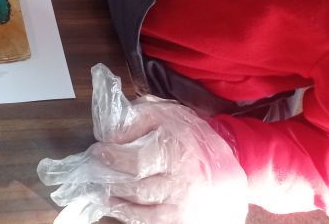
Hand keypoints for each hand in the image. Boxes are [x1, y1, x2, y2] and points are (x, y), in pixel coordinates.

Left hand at [37, 64, 247, 223]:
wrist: (236, 163)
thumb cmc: (196, 136)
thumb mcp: (170, 114)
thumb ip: (140, 117)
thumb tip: (111, 133)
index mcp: (178, 153)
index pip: (137, 162)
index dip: (113, 158)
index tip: (97, 152)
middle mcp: (183, 183)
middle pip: (137, 189)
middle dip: (110, 181)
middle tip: (92, 174)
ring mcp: (185, 207)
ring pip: (143, 212)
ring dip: (118, 203)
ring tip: (102, 193)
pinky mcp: (186, 220)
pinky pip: (153, 223)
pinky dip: (134, 217)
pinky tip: (121, 208)